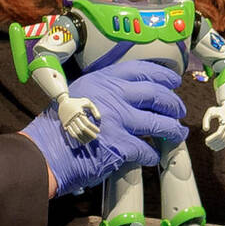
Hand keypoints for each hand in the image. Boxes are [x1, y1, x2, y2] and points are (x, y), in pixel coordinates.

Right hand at [22, 61, 186, 196]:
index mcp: (103, 80)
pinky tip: (153, 156)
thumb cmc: (58, 126)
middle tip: (179, 109)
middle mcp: (114, 96)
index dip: (163, 75)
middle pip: (157, 95)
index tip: (173, 80)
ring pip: (159, 123)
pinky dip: (153, 154)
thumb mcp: (79, 92)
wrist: (45, 151)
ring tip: (178, 133)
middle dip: (173, 103)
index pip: (142, 70)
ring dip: (173, 129)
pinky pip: (147, 149)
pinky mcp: (121, 146)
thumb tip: (129, 94)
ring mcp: (119, 120)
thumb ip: (103, 89)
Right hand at [56, 95, 100, 141]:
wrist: (63, 102)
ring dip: (84, 138)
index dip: (93, 128)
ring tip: (90, 140)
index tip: (98, 131)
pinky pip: (71, 133)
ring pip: (77, 133)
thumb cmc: (77, 102)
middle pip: (82, 129)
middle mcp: (73, 118)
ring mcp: (68, 122)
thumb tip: (98, 118)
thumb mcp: (87, 102)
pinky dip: (77, 138)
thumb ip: (94, 109)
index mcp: (78, 112)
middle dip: (90, 134)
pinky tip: (83, 140)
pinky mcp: (65, 125)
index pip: (87, 123)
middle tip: (95, 137)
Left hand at [201, 102, 224, 150]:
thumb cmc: (216, 111)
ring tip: (210, 147)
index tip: (206, 141)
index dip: (212, 139)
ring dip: (218, 146)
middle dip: (214, 143)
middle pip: (222, 139)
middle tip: (207, 144)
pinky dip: (222, 146)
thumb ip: (206, 120)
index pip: (219, 134)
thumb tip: (205, 130)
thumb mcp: (209, 112)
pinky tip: (215, 147)